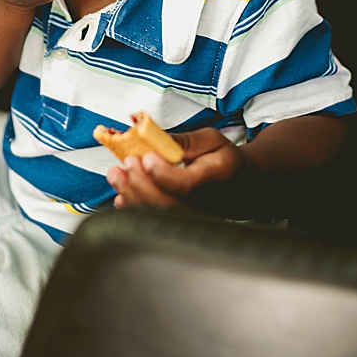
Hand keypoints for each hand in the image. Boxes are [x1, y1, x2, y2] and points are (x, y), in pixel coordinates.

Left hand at [106, 127, 245, 208]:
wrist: (240, 184)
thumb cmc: (223, 159)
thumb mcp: (211, 140)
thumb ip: (184, 140)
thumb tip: (151, 135)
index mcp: (214, 179)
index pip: (185, 185)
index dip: (162, 173)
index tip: (147, 156)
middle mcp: (202, 204)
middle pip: (167, 204)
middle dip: (140, 183)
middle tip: (128, 162)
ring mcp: (190, 216)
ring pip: (156, 215)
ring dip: (131, 194)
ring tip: (116, 174)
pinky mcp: (179, 221)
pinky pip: (153, 221)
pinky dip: (132, 208)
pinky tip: (121, 193)